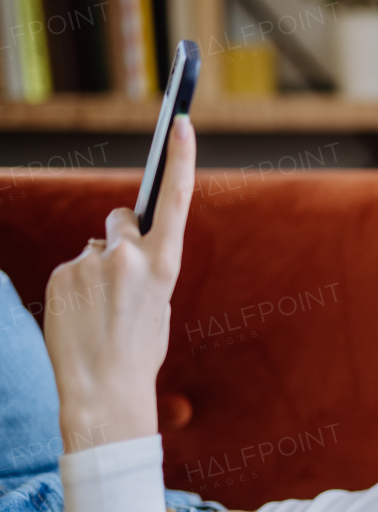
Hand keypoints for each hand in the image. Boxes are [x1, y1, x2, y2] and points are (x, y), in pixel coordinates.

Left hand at [44, 114, 195, 452]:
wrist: (103, 389)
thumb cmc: (140, 350)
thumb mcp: (159, 304)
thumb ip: (146, 266)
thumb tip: (117, 244)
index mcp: (163, 266)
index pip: (173, 201)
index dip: (180, 159)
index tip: (182, 123)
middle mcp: (127, 258)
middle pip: (120, 220)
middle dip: (120, 237)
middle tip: (122, 275)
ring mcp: (90, 265)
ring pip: (94, 250)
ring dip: (96, 272)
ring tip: (101, 312)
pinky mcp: (62, 275)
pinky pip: (72, 269)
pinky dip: (76, 288)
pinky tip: (82, 317)